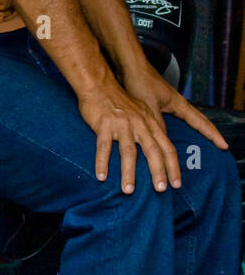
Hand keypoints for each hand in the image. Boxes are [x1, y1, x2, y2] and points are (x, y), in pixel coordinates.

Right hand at [76, 76, 179, 193]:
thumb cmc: (118, 100)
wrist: (98, 84)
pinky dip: (102, 162)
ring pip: (128, 152)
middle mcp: (139, 125)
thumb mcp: (141, 111)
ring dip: (129, 172)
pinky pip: (103, 147)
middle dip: (158, 172)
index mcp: (150, 123)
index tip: (176, 184)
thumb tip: (158, 145)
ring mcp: (122, 125)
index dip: (173, 166)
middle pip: (152, 151)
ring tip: (129, 190)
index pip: (167, 147)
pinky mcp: (103, 125)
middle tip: (161, 190)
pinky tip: (101, 176)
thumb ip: (150, 127)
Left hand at [121, 60, 228, 152]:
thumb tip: (164, 141)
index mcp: (179, 103)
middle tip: (221, 145)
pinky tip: (174, 134)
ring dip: (197, 130)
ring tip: (203, 142)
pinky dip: (179, 126)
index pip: (200, 122)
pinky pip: (174, 118)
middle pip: (199, 120)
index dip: (212, 135)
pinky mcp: (158, 102)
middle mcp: (177, 103)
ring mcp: (168, 102)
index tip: (223, 145)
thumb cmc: (140, 81)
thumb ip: (157, 122)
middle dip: (210, 133)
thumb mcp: (149, 104)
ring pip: (188, 119)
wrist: (130, 66)